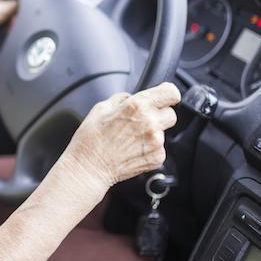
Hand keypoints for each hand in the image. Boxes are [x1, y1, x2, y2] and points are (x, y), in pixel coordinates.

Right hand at [62, 82, 180, 190]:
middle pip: (171, 113)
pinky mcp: (157, 158)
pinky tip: (132, 149)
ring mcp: (156, 142)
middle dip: (159, 115)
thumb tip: (130, 98)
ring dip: (152, 132)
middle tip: (141, 121)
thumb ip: (121, 99)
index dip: (168, 93)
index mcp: (137, 106)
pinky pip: (160, 147)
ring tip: (131, 138)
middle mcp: (150, 123)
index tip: (164, 96)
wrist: (90, 167)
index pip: (171, 93)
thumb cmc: (91, 139)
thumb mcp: (100, 108)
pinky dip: (149, 147)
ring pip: (164, 131)